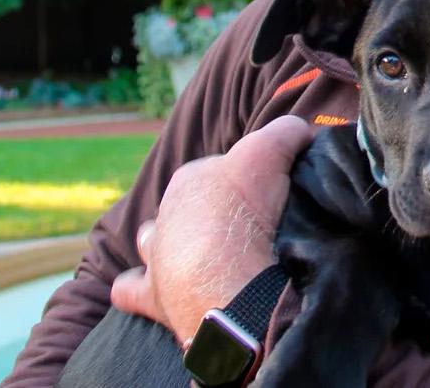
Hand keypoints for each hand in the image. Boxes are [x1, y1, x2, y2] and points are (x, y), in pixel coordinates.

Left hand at [110, 115, 314, 344]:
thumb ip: (285, 133)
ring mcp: (156, 257)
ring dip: (164, 246)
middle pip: (184, 208)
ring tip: (192, 257)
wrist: (228, 278)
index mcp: (190, 180)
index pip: (215, 170)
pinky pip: (130, 289)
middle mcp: (167, 216)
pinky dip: (133, 288)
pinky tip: (146, 289)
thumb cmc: (245, 211)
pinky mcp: (153, 296)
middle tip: (241, 230)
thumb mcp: (270, 152)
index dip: (243, 180)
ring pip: (149, 241)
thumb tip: (299, 132)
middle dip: (204, 214)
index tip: (267, 194)